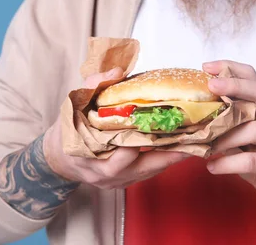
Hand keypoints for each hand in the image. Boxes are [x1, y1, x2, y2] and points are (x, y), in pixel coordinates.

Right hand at [43, 67, 190, 188]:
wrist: (59, 157)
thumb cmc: (68, 129)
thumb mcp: (75, 103)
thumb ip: (95, 85)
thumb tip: (118, 71)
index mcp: (90, 156)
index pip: (118, 158)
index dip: (137, 146)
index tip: (158, 131)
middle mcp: (106, 175)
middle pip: (144, 168)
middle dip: (169, 153)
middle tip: (193, 138)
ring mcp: (117, 182)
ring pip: (150, 172)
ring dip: (172, 157)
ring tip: (196, 141)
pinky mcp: (125, 183)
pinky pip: (149, 173)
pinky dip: (164, 159)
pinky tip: (181, 145)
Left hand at [203, 60, 255, 210]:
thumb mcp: (247, 130)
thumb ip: (230, 117)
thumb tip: (195, 106)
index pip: (254, 77)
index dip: (231, 67)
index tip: (206, 67)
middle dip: (235, 86)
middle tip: (211, 86)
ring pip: (255, 129)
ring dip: (226, 135)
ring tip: (205, 143)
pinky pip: (250, 161)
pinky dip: (227, 163)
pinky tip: (211, 166)